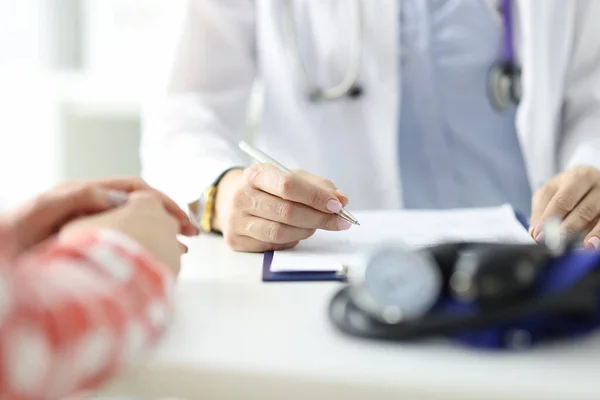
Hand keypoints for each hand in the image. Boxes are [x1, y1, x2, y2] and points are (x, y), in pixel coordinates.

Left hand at [6, 177, 198, 253]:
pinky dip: (143, 247)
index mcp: (85, 193)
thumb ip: (79, 198)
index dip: (163, 202)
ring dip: (160, 233)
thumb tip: (121, 197)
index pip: (136, 189)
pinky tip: (153, 260)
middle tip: (192, 235)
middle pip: (141, 205)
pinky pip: (124, 241)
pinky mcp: (88, 244)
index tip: (183, 220)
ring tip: (181, 249)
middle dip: (169, 217)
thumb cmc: (11, 233)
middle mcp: (92, 206)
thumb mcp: (42, 210)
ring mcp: (91, 225)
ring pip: (135, 224)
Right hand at [213, 164, 349, 251]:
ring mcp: (236, 220)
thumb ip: (319, 187)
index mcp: (256, 174)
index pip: (288, 185)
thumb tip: (341, 201)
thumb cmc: (271, 189)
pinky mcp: (236, 240)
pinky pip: (272, 245)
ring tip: (315, 226)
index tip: (336, 205)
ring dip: (306, 231)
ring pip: (280, 232)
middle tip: (338, 222)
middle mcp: (242, 195)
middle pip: (287, 211)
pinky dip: (290, 241)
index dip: (315, 196)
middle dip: (318, 218)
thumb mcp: (294, 178)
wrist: (238, 201)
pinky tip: (294, 233)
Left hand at [530, 166, 599, 247]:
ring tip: (581, 246)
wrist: (590, 182)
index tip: (540, 235)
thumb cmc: (566, 189)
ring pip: (599, 218)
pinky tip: (592, 244)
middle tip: (555, 242)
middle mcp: (598, 186)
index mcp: (579, 177)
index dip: (550, 219)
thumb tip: (535, 232)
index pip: (563, 200)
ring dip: (588, 234)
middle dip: (568, 228)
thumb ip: (541, 210)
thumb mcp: (549, 192)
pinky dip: (599, 235)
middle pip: (583, 211)